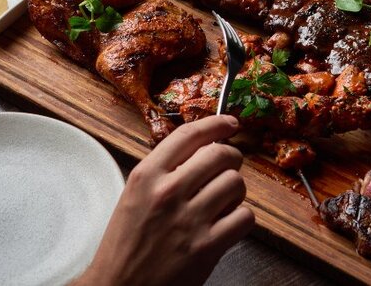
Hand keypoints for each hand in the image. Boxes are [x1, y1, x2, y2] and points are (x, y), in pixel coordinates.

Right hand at [73, 115, 254, 285]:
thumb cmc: (126, 245)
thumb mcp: (134, 196)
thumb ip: (165, 171)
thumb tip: (204, 149)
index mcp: (146, 176)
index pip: (188, 135)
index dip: (215, 124)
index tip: (229, 124)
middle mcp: (168, 192)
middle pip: (221, 154)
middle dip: (231, 159)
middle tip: (227, 169)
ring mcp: (189, 220)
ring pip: (236, 183)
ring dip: (235, 191)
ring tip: (223, 202)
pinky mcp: (207, 247)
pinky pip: (245, 217)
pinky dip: (241, 219)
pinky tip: (227, 225)